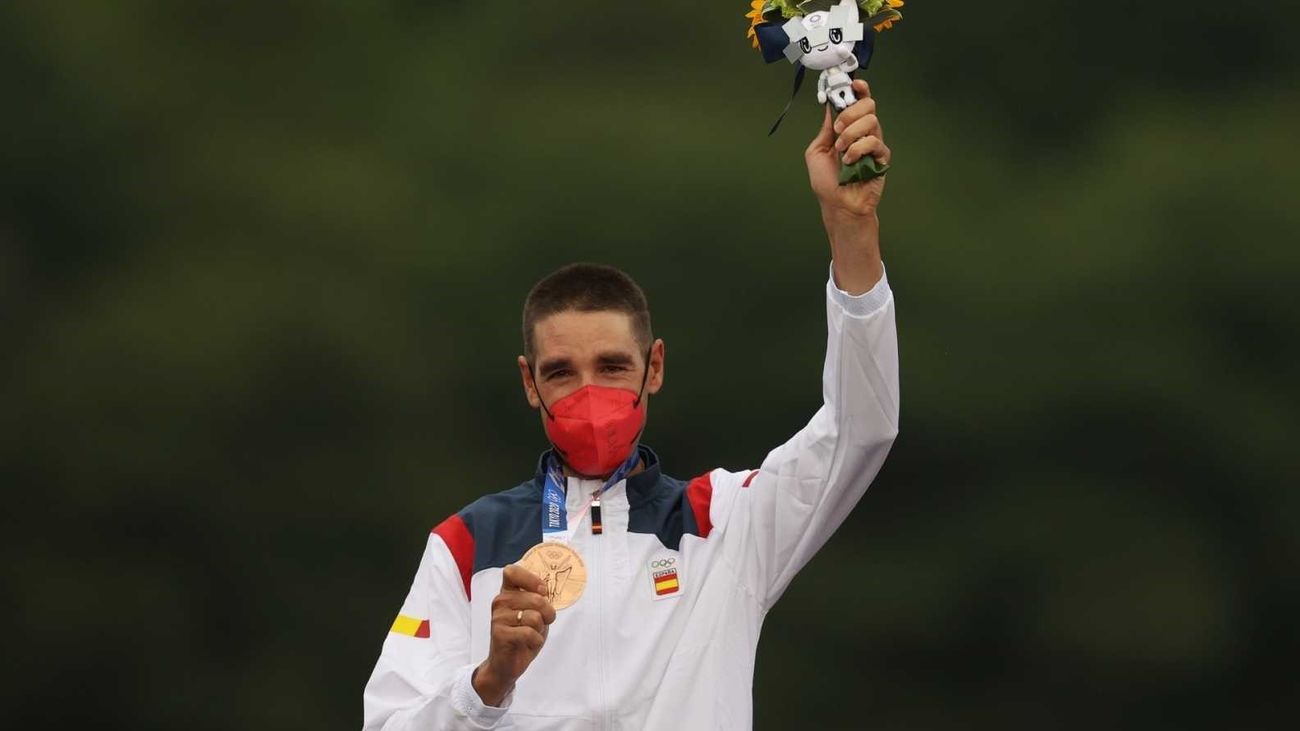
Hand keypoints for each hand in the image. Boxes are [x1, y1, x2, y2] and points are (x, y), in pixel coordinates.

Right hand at [472, 565, 556, 705]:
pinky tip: (526, 644)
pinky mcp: (500, 634)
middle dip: (548, 613)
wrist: (506, 664)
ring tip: (531, 634)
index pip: (512, 571)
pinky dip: (535, 641)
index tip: (542, 591)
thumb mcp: (534, 613)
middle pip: (536, 598)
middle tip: (542, 623)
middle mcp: (500, 601)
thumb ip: (538, 599)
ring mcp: (498, 617)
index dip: (531, 579)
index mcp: (507, 592)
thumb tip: (545, 590)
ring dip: (540, 629)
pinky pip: (530, 633)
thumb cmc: (522, 635)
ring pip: (535, 617)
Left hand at [805, 79, 888, 219]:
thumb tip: (830, 108)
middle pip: (868, 105)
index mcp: (847, 129)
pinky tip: (850, 162)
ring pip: (871, 121)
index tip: (853, 84)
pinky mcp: (881, 157)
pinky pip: (874, 142)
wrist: (839, 206)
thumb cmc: (828, 184)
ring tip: (841, 151)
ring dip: (851, 134)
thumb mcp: (816, 152)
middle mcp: (862, 133)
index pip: (858, 102)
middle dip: (850, 113)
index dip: (858, 89)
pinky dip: (858, 150)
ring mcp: (873, 144)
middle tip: (838, 130)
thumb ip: (824, 130)